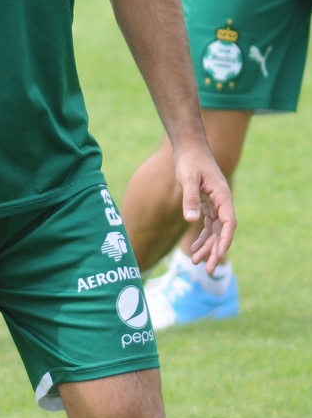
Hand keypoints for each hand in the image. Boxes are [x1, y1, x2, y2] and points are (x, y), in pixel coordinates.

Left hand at [173, 144, 236, 273]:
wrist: (188, 147)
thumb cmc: (189, 160)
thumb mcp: (188, 179)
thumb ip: (190, 199)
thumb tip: (192, 220)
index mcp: (222, 196)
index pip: (229, 223)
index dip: (225, 241)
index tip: (218, 256)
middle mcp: (222, 202)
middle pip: (223, 231)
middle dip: (216, 251)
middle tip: (209, 270)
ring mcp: (216, 203)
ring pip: (215, 231)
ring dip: (208, 247)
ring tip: (196, 262)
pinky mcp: (207, 203)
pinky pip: (208, 225)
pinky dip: (202, 237)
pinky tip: (194, 249)